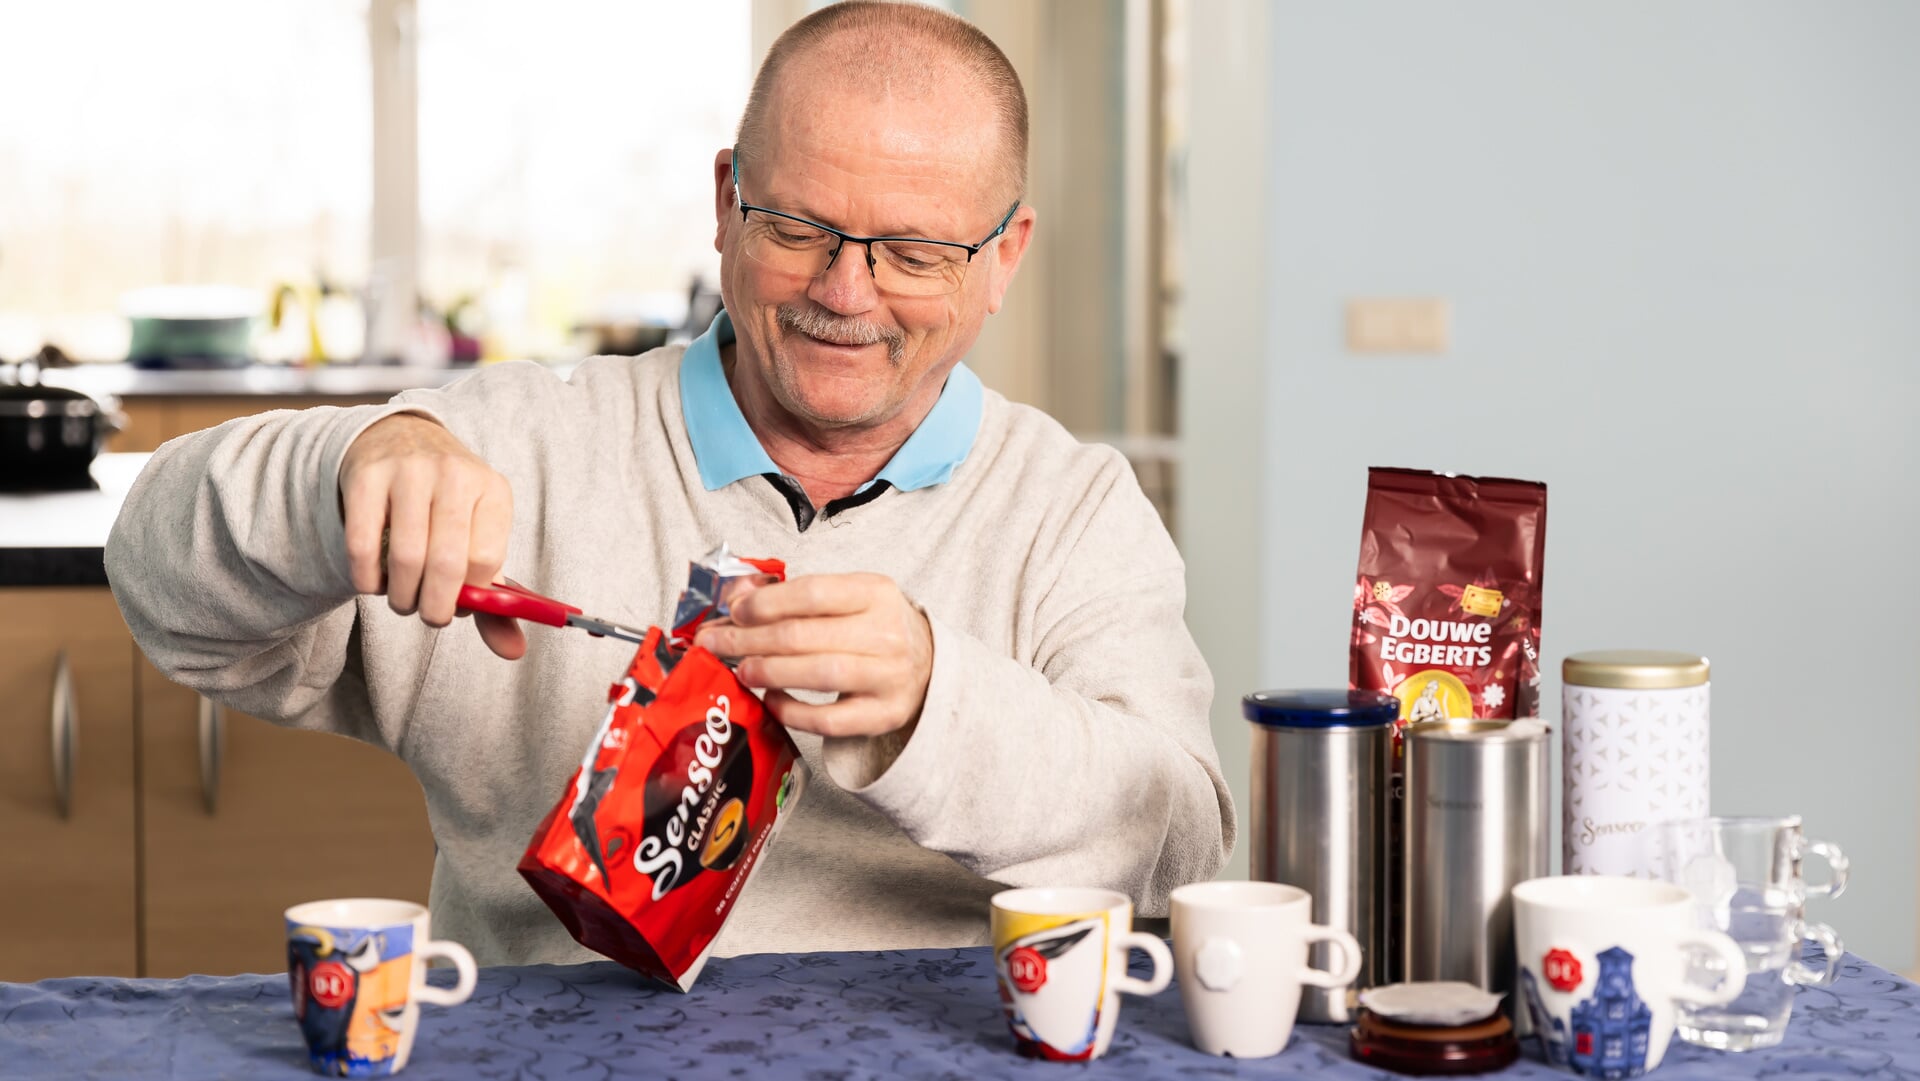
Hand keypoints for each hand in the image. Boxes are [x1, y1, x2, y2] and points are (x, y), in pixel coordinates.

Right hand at [338, 413, 525, 659]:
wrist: (399, 440)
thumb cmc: (446, 506)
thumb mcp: (478, 537)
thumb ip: (494, 599)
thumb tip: (514, 652)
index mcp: (493, 491)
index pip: (486, 561)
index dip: (470, 595)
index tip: (460, 603)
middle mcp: (455, 475)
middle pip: (447, 563)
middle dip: (434, 607)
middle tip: (428, 615)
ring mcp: (409, 472)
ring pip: (405, 558)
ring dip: (401, 597)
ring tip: (402, 599)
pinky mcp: (366, 477)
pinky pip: (362, 546)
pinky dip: (367, 579)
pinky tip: (374, 582)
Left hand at [693, 573, 932, 737]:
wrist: (928, 664)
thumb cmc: (874, 627)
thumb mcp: (847, 596)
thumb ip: (795, 595)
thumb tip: (737, 597)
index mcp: (876, 592)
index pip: (812, 593)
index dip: (765, 603)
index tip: (734, 611)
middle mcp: (887, 633)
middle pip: (805, 635)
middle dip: (750, 640)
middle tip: (716, 644)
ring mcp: (888, 677)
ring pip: (818, 674)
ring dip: (769, 672)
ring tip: (741, 670)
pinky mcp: (883, 715)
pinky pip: (828, 719)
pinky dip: (793, 711)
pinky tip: (771, 700)